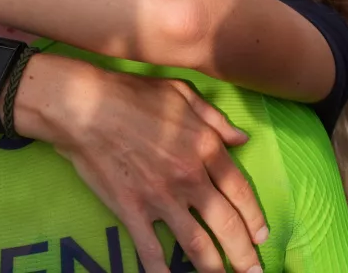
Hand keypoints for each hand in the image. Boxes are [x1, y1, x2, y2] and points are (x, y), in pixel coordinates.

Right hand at [36, 61, 268, 272]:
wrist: (85, 106)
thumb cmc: (131, 94)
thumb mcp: (180, 93)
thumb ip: (214, 118)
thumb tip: (241, 140)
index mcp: (204, 147)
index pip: (240, 190)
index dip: (255, 217)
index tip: (262, 235)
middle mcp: (189, 177)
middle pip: (226, 223)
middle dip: (244, 253)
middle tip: (255, 271)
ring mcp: (160, 197)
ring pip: (197, 243)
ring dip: (215, 268)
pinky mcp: (131, 210)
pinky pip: (150, 249)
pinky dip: (161, 270)